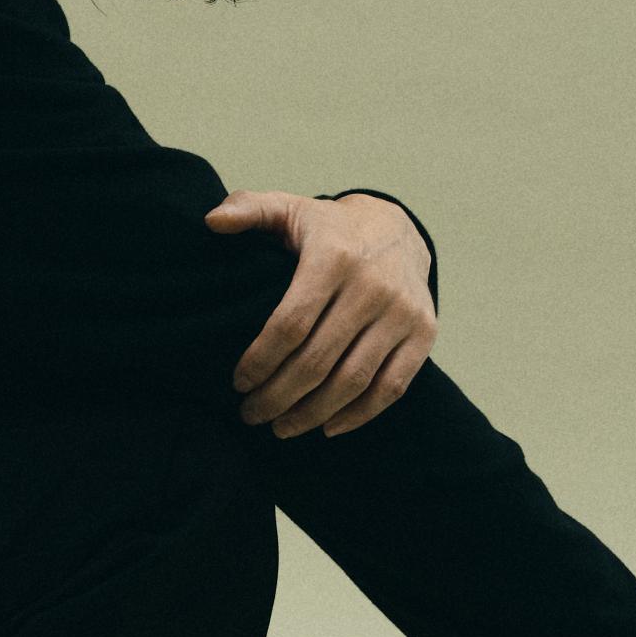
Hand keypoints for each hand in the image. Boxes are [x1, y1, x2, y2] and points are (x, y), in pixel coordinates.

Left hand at [204, 188, 437, 438]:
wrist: (398, 230)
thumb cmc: (329, 230)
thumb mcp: (289, 209)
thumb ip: (249, 209)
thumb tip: (211, 221)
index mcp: (334, 258)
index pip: (290, 324)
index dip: (260, 361)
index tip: (238, 383)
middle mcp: (373, 286)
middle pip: (317, 361)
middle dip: (278, 397)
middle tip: (251, 414)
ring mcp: (402, 312)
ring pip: (352, 381)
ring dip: (312, 414)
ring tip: (281, 427)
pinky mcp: (424, 333)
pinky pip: (391, 387)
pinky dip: (358, 415)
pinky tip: (327, 426)